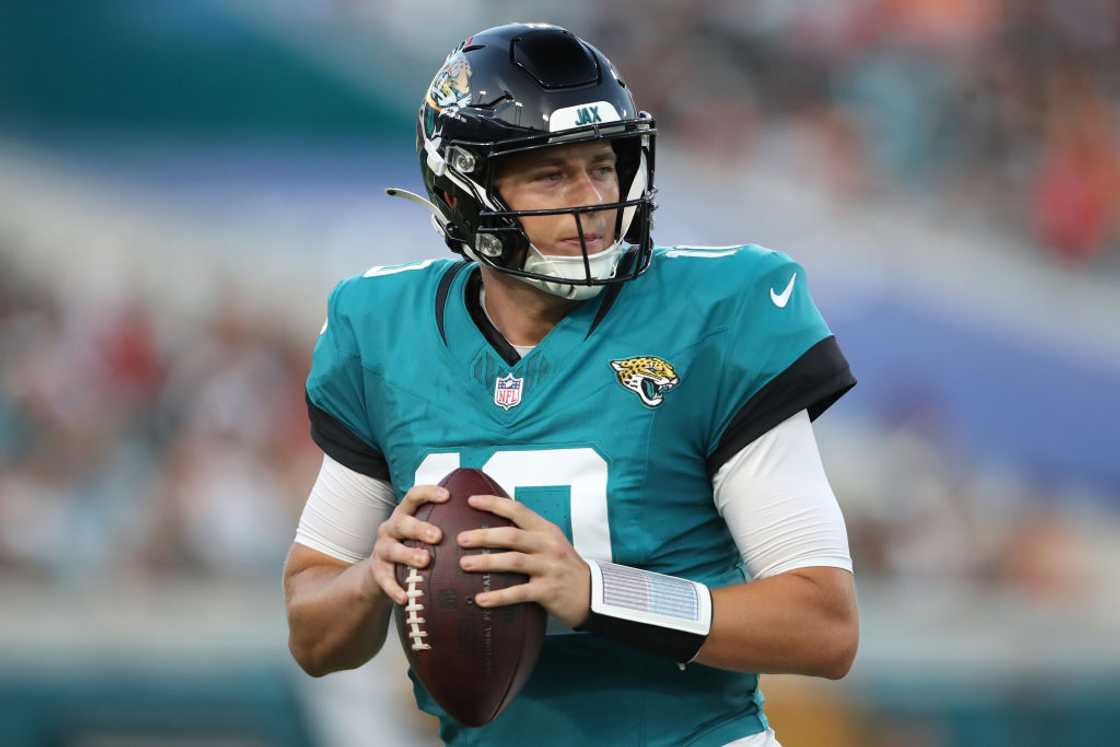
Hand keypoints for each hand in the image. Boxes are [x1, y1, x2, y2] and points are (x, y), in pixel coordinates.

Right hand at [368, 484, 449, 604]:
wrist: (380, 571)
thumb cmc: (410, 545)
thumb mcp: (420, 531)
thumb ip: (442, 523)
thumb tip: (482, 517)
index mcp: (403, 514)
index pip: (413, 496)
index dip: (428, 493)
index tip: (447, 496)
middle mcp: (390, 529)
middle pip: (402, 523)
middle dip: (419, 528)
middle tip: (438, 536)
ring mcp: (382, 550)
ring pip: (392, 550)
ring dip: (408, 555)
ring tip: (425, 561)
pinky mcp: (377, 572)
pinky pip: (384, 580)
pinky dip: (394, 588)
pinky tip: (405, 597)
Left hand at [457, 494, 590, 628]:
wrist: (592, 594)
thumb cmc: (564, 567)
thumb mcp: (552, 543)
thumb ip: (528, 535)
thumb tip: (492, 529)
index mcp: (546, 530)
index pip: (518, 510)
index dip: (494, 503)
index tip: (471, 501)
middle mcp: (548, 545)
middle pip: (511, 536)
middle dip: (484, 536)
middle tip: (460, 539)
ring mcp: (549, 567)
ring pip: (513, 561)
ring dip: (487, 562)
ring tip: (464, 565)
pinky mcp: (549, 590)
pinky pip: (519, 592)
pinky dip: (498, 596)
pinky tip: (480, 599)